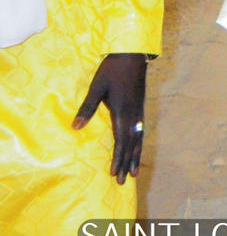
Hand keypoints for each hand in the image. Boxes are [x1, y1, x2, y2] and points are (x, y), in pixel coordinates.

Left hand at [73, 53, 147, 182]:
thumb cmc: (111, 69)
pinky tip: (137, 149)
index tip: (115, 173)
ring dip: (136, 156)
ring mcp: (139, 110)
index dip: (118, 158)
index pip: (121, 140)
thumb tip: (76, 128)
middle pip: (132, 144)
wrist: (132, 54)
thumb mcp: (96, 87)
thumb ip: (88, 107)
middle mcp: (134, 114)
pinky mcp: (141, 106)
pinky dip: (139, 144)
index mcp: (123, 111)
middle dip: (128, 162)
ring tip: (135, 172)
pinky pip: (141, 131)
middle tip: (125, 181)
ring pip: (139, 138)